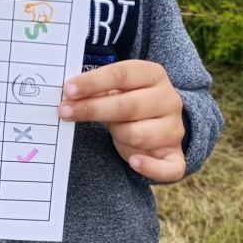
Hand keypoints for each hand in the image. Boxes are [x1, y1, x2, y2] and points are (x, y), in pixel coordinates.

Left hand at [58, 60, 185, 181]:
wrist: (159, 122)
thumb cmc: (129, 101)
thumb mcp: (116, 88)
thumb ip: (97, 89)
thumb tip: (69, 94)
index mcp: (154, 75)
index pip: (121, 74)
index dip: (93, 82)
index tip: (68, 90)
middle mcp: (169, 100)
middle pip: (127, 105)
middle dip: (92, 109)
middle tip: (64, 112)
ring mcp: (175, 129)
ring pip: (138, 135)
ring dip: (116, 134)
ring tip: (110, 130)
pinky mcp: (177, 157)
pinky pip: (167, 168)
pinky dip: (149, 167)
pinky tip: (134, 161)